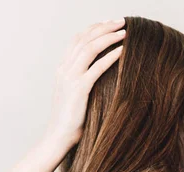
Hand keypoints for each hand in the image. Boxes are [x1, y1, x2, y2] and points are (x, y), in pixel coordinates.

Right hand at [45, 19, 125, 147]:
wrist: (58, 138)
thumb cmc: (71, 122)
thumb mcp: (75, 97)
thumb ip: (83, 83)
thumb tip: (101, 77)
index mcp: (62, 69)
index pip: (77, 40)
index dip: (94, 29)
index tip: (110, 23)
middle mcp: (64, 70)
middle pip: (84, 39)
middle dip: (104, 27)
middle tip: (121, 21)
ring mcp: (69, 78)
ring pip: (89, 48)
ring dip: (108, 37)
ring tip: (124, 31)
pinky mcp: (78, 90)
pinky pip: (96, 68)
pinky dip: (110, 57)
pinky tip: (122, 50)